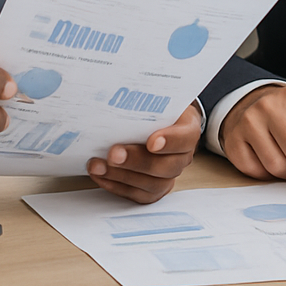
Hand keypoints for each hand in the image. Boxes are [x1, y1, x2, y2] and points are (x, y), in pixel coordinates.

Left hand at [86, 102, 201, 203]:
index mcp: (187, 130)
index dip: (170, 141)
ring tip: (98, 165)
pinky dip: (116, 186)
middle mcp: (182, 157)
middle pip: (166, 166)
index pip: (184, 138)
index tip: (152, 142)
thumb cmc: (158, 108)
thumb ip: (147, 98)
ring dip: (121, 176)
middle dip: (137, 161)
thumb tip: (119, 90)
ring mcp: (168, 176)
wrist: (161, 121)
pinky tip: (100, 175)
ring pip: (151, 184)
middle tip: (114, 154)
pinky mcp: (153, 189)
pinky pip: (137, 194)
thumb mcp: (159, 96)